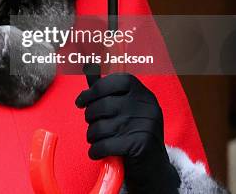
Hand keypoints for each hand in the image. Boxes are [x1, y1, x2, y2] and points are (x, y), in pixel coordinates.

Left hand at [75, 72, 180, 193]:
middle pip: (102, 105)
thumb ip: (107, 89)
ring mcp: (144, 125)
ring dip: (92, 136)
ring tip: (96, 139)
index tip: (81, 101)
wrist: (154, 168)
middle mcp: (146, 106)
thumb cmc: (133, 132)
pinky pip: (104, 145)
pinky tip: (97, 152)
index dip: (93, 90)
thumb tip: (89, 65)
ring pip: (100, 127)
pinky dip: (95, 151)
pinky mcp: (139, 145)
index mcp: (143, 93)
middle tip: (91, 124)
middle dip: (90, 117)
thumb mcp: (126, 108)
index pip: (114, 81)